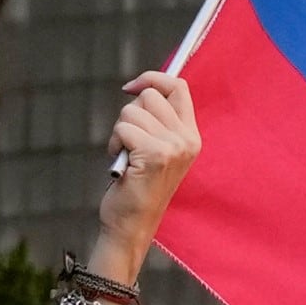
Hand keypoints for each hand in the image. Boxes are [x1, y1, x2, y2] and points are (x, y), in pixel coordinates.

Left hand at [83, 72, 200, 282]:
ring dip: (119, 132)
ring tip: (125, 157)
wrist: (132, 226)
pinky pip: (124, 128)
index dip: (152, 78)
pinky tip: (120, 164)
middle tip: (128, 142)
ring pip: (132, 112)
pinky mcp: (155, 154)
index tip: (130, 87)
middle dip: (130, 114)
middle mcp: (186, 140)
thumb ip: (157, 122)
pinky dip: (115, 144)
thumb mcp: (156, 151)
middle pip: (150, 95)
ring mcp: (173, 147)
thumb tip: (141, 87)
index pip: (178, 87)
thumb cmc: (138, 188)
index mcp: (191, 137)